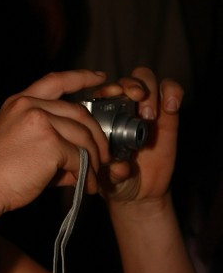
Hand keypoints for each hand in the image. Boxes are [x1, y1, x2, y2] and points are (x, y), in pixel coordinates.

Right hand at [0, 70, 110, 215]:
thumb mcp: (20, 144)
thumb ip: (51, 141)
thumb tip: (83, 157)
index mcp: (19, 102)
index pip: (56, 81)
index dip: (81, 77)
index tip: (100, 78)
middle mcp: (29, 105)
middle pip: (79, 112)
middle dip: (97, 135)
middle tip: (103, 156)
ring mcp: (40, 121)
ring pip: (83, 135)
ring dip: (93, 158)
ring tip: (94, 177)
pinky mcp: (50, 143)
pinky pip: (79, 157)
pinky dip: (87, 174)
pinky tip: (86, 186)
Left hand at [96, 67, 182, 204]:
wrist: (139, 193)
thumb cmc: (113, 181)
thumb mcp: (107, 179)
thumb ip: (112, 173)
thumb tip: (120, 167)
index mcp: (99, 117)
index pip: (99, 92)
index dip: (105, 89)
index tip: (111, 94)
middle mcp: (121, 108)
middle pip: (124, 81)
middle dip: (129, 84)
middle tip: (135, 98)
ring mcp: (144, 108)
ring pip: (145, 79)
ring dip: (148, 88)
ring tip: (150, 114)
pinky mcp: (167, 114)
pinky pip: (171, 91)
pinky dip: (173, 92)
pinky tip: (171, 107)